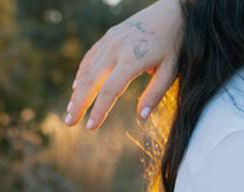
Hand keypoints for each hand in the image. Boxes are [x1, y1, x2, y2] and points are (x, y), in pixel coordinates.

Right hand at [64, 0, 183, 129]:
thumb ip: (155, 94)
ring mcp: (110, 40)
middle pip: (92, 80)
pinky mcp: (109, 36)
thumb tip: (141, 117)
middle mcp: (116, 48)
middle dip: (79, 103)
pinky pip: (91, 57)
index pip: (110, 90)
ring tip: (71, 110)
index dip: (99, 110)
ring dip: (77, 91)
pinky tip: (77, 88)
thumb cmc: (174, 46)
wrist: (172, 13)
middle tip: (69, 122)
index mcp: (132, 59)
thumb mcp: (171, 71)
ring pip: (88, 68)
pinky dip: (82, 73)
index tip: (91, 127)